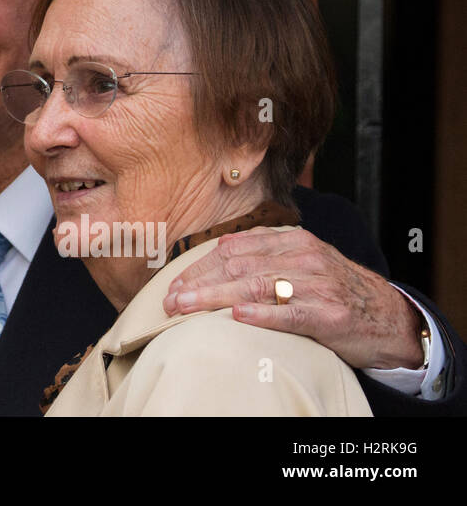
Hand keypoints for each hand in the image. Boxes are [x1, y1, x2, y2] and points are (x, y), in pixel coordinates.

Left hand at [162, 227, 424, 369]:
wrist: (387, 315)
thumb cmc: (332, 290)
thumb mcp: (300, 262)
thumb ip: (263, 257)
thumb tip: (213, 258)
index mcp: (291, 240)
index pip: (233, 248)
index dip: (199, 266)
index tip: (173, 284)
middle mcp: (304, 256)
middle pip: (239, 267)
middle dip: (199, 284)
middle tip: (170, 301)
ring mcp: (319, 284)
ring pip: (257, 287)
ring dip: (215, 298)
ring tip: (186, 308)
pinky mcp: (332, 314)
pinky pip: (292, 313)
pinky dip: (263, 314)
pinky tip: (238, 316)